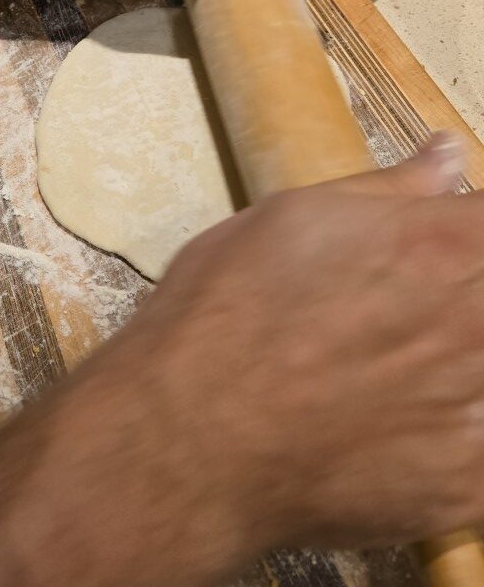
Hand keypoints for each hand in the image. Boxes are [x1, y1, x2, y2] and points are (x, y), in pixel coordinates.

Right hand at [108, 133, 483, 570]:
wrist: (186, 437)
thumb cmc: (223, 312)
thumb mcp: (290, 220)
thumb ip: (385, 190)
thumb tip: (447, 154)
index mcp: (437, 247)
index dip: (468, 232)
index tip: (443, 243)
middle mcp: (473, 324)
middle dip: (459, 294)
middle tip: (394, 313)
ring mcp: (477, 411)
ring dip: (458, 363)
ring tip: (386, 369)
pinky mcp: (467, 486)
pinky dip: (459, 433)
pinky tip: (407, 430)